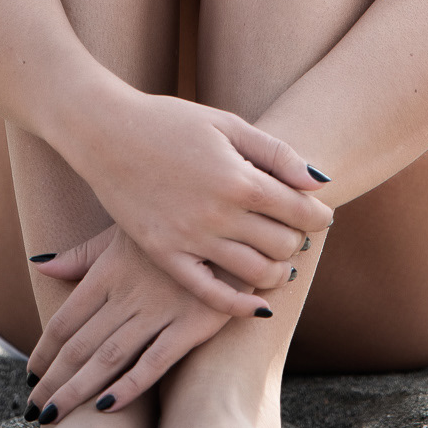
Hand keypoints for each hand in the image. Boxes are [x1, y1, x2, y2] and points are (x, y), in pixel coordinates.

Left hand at [27, 226, 258, 419]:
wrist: (232, 223)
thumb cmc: (171, 227)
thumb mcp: (122, 232)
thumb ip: (82, 255)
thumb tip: (39, 263)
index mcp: (108, 271)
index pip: (65, 319)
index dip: (44, 350)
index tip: (31, 375)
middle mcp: (128, 293)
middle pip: (79, 346)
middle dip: (53, 380)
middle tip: (32, 409)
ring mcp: (160, 310)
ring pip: (108, 358)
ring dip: (76, 390)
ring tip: (52, 416)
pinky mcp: (192, 325)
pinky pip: (154, 362)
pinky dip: (128, 386)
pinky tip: (104, 408)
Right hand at [62, 90, 331, 308]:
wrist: (107, 132)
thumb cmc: (170, 122)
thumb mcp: (227, 124)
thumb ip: (276, 153)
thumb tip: (318, 182)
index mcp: (238, 178)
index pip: (299, 211)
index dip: (318, 216)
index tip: (320, 215)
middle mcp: (218, 214)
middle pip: (283, 245)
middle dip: (298, 241)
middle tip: (296, 233)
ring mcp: (191, 239)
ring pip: (255, 274)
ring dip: (278, 273)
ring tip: (279, 263)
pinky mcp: (166, 255)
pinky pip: (210, 293)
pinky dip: (240, 305)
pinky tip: (257, 305)